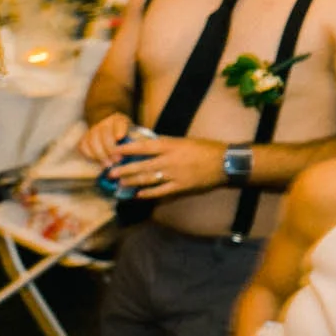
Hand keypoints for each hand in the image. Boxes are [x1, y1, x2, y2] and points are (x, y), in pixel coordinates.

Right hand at [80, 112, 136, 167]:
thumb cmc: (127, 146)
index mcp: (120, 120)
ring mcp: (93, 130)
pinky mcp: (85, 138)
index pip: (119, 122)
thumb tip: (129, 155)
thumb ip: (131, 146)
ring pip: (93, 140)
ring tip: (108, 164)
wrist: (115, 147)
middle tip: (117, 160)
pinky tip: (97, 161)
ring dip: (100, 154)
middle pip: (105, 133)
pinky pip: (83, 145)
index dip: (119, 128)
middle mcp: (106, 123)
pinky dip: (89, 154)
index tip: (119, 137)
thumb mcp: (133, 143)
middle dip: (110, 148)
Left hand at [107, 134, 226, 201]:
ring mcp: (175, 175)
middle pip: (142, 166)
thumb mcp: (183, 141)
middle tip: (110, 172)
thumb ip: (165, 145)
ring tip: (120, 184)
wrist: (225, 162)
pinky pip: (161, 192)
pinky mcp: (181, 187)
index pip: (143, 147)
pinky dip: (148, 193)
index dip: (127, 150)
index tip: (114, 151)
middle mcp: (170, 160)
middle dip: (124, 170)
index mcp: (170, 145)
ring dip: (132, 182)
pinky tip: (138, 195)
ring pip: (148, 179)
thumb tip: (145, 146)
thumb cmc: (204, 149)